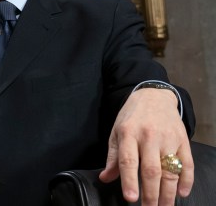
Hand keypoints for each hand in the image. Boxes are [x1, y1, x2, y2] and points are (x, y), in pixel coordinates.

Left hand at [99, 88, 192, 204]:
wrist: (154, 96)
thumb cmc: (132, 117)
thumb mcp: (116, 132)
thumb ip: (112, 157)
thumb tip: (105, 178)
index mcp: (129, 134)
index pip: (129, 161)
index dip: (129, 181)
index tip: (131, 198)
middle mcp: (149, 137)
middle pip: (152, 170)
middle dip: (151, 194)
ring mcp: (168, 139)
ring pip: (171, 170)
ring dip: (168, 193)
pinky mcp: (183, 140)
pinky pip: (187, 163)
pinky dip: (186, 180)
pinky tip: (181, 193)